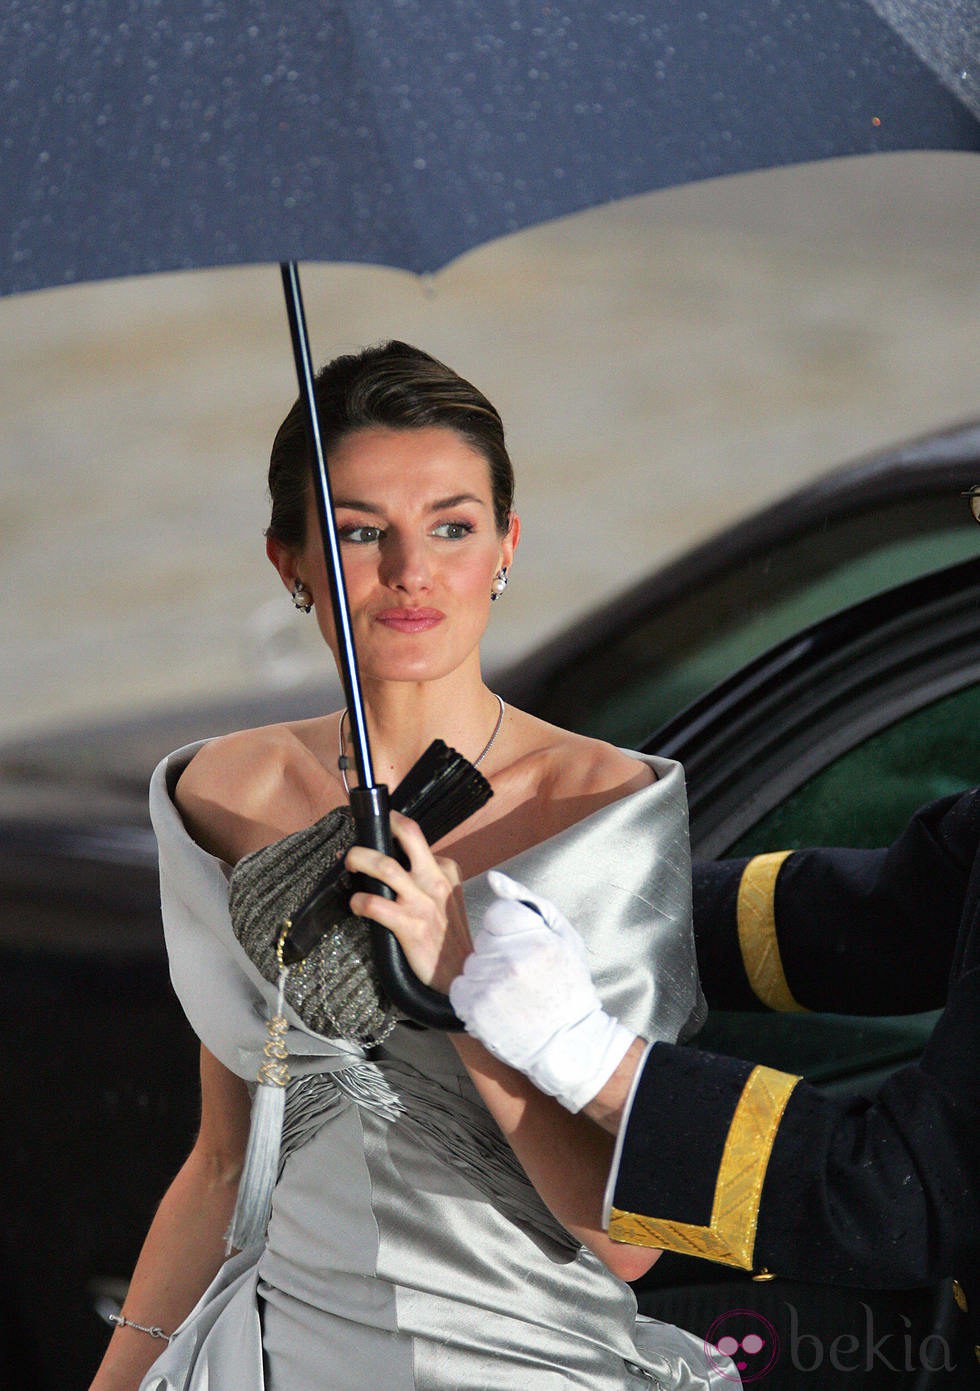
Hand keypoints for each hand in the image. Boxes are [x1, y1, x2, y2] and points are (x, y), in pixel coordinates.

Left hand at [346, 811, 472, 993]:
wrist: (462, 974)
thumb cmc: (448, 937)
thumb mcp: (446, 897)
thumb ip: (426, 878)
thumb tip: (393, 865)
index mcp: (446, 870)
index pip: (416, 837)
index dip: (391, 831)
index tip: (374, 834)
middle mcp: (435, 880)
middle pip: (409, 834)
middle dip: (379, 828)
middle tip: (359, 842)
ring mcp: (423, 902)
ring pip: (386, 866)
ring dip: (360, 860)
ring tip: (350, 866)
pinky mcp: (411, 926)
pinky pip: (375, 904)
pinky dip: (359, 901)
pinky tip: (356, 905)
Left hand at [449, 872, 635, 1111]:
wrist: (569, 1044)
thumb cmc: (568, 987)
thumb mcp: (564, 937)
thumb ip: (528, 902)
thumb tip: (494, 879)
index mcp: (536, 939)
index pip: (497, 914)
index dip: (509, 933)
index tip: (525, 952)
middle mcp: (512, 961)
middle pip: (483, 941)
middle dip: (497, 954)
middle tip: (521, 977)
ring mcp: (491, 987)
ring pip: (471, 964)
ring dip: (485, 976)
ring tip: (511, 994)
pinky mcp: (475, 1011)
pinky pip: (460, 988)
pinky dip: (472, 996)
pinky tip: (496, 1006)